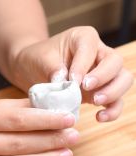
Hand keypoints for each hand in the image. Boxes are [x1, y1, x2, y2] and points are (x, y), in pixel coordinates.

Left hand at [12, 26, 133, 121]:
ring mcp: (104, 73)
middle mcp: (99, 53)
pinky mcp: (102, 91)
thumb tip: (62, 81)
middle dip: (104, 77)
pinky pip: (116, 100)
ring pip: (123, 79)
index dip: (83, 65)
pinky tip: (100, 117)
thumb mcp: (40, 59)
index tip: (72, 80)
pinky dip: (112, 110)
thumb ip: (52, 68)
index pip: (90, 48)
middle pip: (115, 61)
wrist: (33, 70)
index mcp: (83, 37)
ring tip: (95, 102)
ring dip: (113, 92)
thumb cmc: (38, 59)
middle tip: (86, 88)